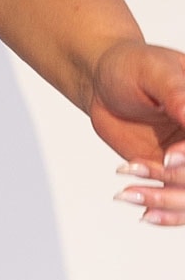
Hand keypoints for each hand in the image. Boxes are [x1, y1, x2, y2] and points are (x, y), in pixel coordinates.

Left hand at [88, 38, 184, 226]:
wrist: (102, 81)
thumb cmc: (129, 66)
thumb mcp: (152, 71)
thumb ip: (175, 93)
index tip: (169, 157)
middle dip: (180, 180)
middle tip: (143, 170)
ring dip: (167, 201)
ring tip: (129, 193)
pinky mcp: (173, 175)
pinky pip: (178, 203)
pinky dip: (165, 213)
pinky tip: (144, 212)